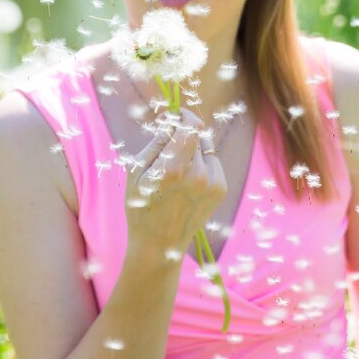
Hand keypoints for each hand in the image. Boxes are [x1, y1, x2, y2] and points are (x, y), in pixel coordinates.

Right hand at [124, 108, 227, 260]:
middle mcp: (198, 175)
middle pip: (196, 135)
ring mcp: (212, 183)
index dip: (183, 116)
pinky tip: (188, 181)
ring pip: (205, 147)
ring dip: (193, 150)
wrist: (160, 244)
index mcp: (173, 169)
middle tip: (168, 150)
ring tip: (178, 171)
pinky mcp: (221, 188)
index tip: (175, 114)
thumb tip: (172, 118)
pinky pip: (212, 162)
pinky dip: (202, 164)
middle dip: (183, 135)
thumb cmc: (141, 205)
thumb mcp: (137, 171)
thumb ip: (157, 140)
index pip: (190, 126)